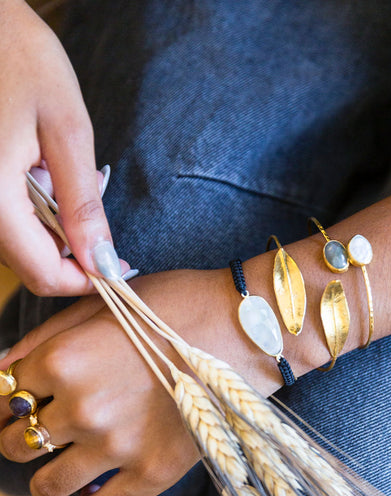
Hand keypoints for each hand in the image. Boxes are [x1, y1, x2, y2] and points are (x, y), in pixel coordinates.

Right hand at [0, 0, 122, 295]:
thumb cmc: (21, 58)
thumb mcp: (67, 131)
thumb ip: (83, 205)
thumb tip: (103, 263)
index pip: (43, 274)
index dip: (85, 280)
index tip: (119, 267)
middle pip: (30, 264)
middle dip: (73, 253)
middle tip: (100, 216)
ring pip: (19, 244)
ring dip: (55, 229)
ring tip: (67, 175)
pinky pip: (7, 219)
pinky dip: (35, 208)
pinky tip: (44, 169)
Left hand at [0, 269, 280, 495]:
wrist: (245, 329)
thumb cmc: (175, 306)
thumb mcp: (103, 304)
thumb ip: (46, 337)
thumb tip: (4, 367)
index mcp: (61, 359)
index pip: (3, 394)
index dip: (6, 401)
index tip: (17, 405)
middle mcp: (80, 407)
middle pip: (14, 443)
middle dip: (17, 439)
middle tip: (38, 435)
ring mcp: (116, 445)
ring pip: (48, 484)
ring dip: (45, 479)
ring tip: (58, 470)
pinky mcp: (153, 472)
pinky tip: (94, 490)